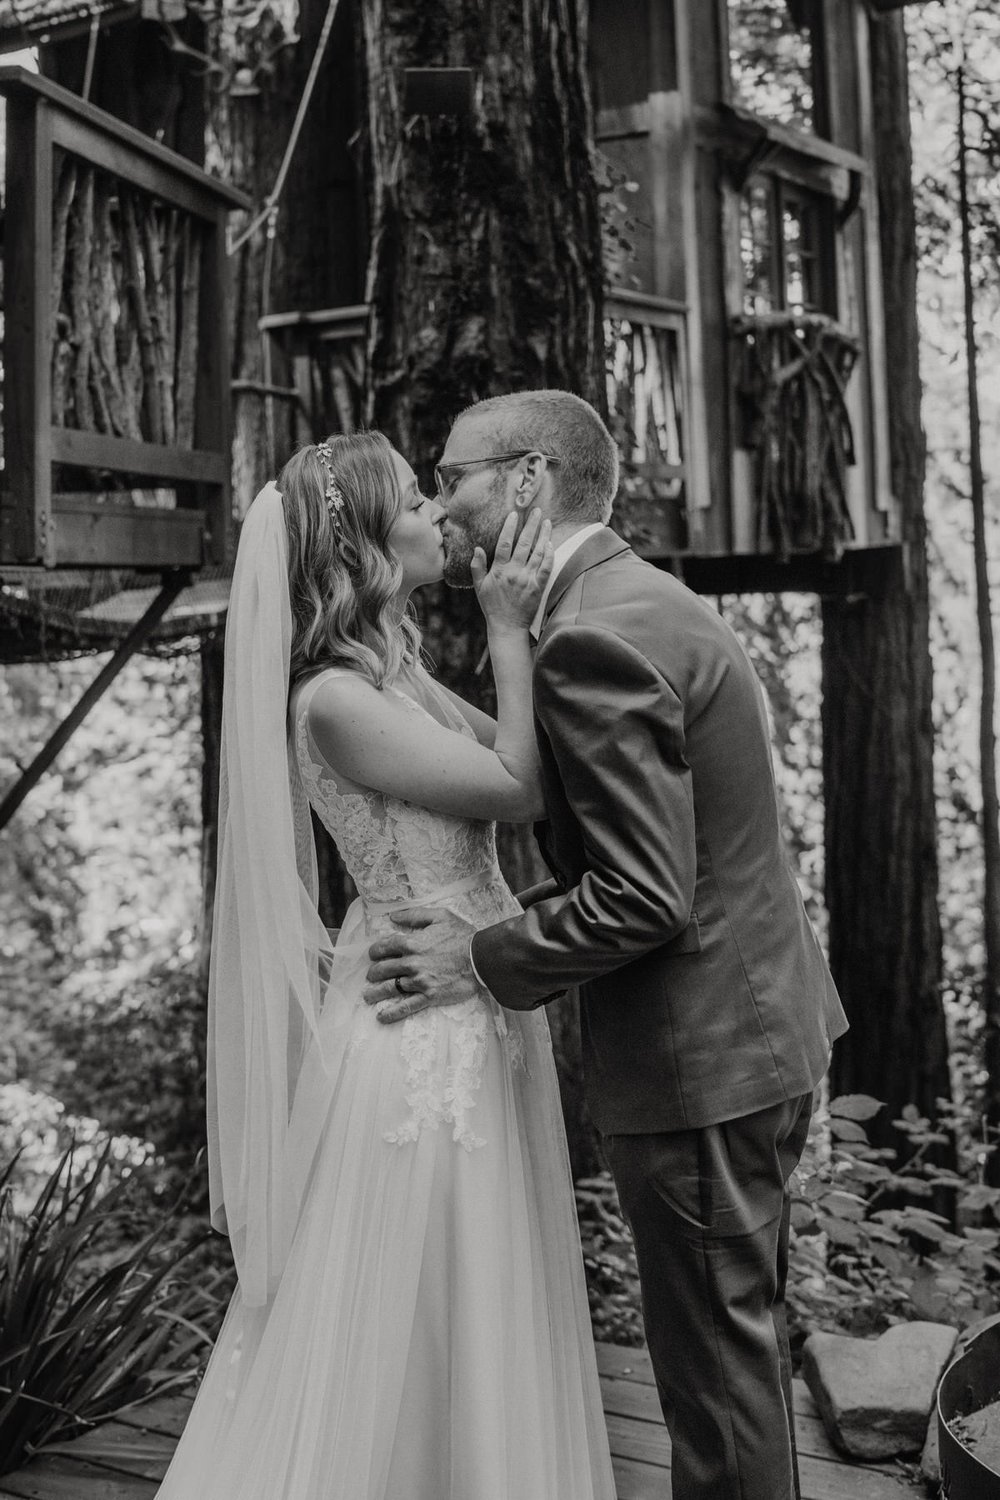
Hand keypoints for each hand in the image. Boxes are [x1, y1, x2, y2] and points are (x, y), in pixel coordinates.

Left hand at [364, 908, 481, 1023]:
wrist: (482, 958)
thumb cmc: (463, 936)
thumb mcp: (440, 916)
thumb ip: (414, 914)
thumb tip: (393, 917)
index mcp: (412, 942)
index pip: (384, 947)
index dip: (375, 951)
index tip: (374, 955)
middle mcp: (411, 963)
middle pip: (382, 969)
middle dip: (373, 973)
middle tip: (371, 975)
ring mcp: (419, 981)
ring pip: (390, 988)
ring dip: (375, 993)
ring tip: (368, 997)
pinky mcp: (429, 996)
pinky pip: (406, 1007)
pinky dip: (392, 1013)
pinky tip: (381, 1016)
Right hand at [472, 509, 552, 631]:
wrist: (507, 627)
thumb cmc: (492, 606)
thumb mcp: (479, 587)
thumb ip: (477, 566)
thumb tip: (477, 548)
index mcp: (499, 571)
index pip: (505, 543)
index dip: (510, 527)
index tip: (514, 514)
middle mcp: (514, 573)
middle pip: (524, 543)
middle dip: (531, 525)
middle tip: (537, 511)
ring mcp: (527, 580)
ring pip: (538, 552)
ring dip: (544, 535)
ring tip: (547, 522)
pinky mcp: (538, 587)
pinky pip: (546, 567)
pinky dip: (549, 554)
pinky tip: (551, 543)